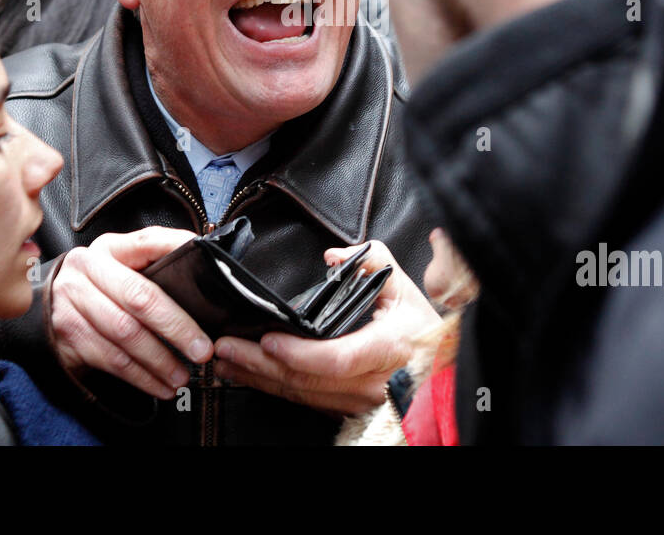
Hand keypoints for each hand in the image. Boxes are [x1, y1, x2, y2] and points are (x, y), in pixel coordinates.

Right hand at [50, 227, 212, 399]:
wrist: (50, 306)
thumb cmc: (100, 287)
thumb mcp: (122, 266)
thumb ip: (155, 265)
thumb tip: (207, 271)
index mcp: (109, 248)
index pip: (148, 242)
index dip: (178, 250)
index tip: (209, 264)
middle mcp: (87, 269)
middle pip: (139, 297)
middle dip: (176, 326)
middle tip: (202, 349)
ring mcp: (72, 301)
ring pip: (125, 334)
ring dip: (159, 360)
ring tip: (183, 375)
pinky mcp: (67, 334)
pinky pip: (111, 359)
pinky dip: (141, 377)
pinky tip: (161, 385)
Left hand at [213, 240, 440, 414]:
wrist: (438, 367)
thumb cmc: (419, 327)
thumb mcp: (401, 285)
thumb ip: (371, 260)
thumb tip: (333, 256)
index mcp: (385, 347)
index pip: (337, 358)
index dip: (299, 353)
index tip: (268, 339)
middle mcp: (368, 381)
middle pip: (306, 379)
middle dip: (259, 364)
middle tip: (225, 347)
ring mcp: (356, 400)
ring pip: (300, 394)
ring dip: (259, 378)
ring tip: (227, 361)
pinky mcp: (345, 407)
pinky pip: (304, 400)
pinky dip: (273, 387)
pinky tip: (250, 375)